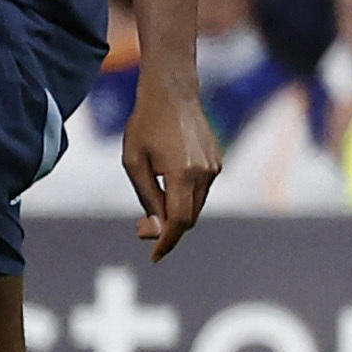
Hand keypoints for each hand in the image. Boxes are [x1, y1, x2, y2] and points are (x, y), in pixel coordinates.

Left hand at [119, 76, 219, 259]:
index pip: (180, 221)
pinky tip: (166, 182)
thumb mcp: (134, 162)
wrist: (172, 94)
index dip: (167, 241)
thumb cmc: (145, 126)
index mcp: (184, 174)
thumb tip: (156, 228)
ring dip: (176, 212)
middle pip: (189, 216)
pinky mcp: (218, 161)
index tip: (155, 256)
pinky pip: (201, 189)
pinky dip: (184, 196)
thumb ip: (146, 196)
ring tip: (150, 206)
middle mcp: (206, 173)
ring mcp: (215, 167)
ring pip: (196, 204)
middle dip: (167, 228)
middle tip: (141, 228)